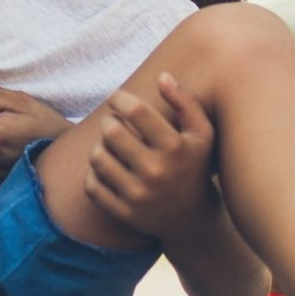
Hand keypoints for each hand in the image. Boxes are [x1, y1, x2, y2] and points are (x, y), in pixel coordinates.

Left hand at [85, 73, 218, 239]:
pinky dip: (94, 174)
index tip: (117, 98)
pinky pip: (92, 186)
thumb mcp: (203, 134)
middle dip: (109, 120)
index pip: (136, 111)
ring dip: (99, 146)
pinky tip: (106, 168)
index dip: (120, 98)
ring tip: (109, 145)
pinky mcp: (124, 213)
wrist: (192, 220)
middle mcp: (157, 172)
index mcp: (176, 148)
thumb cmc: (195, 166)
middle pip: (112, 132)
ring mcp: (139, 196)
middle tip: (113, 122)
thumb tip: (162, 75)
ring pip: (98, 157)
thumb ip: (186, 101)